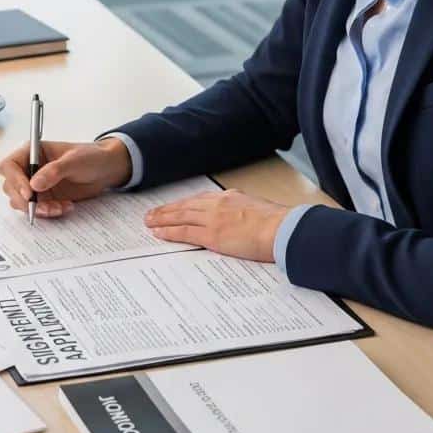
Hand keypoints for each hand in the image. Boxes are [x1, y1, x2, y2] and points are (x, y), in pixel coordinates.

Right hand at [0, 138, 132, 216]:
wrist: (105, 170)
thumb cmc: (90, 157)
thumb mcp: (75, 160)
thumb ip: (55, 171)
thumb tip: (34, 184)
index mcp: (32, 152)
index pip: (10, 166)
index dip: (15, 180)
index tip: (30, 193)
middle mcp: (29, 168)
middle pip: (11, 187)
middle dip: (26, 201)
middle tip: (45, 207)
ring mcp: (35, 185)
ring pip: (21, 202)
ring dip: (38, 209)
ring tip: (59, 207)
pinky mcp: (44, 198)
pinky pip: (37, 210)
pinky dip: (49, 212)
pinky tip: (65, 207)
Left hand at [143, 187, 289, 262]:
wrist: (282, 229)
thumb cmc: (277, 223)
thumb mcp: (258, 209)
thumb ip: (244, 211)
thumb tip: (241, 219)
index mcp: (230, 197)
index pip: (200, 200)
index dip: (184, 204)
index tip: (174, 207)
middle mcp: (218, 204)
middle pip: (185, 206)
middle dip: (167, 210)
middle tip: (152, 213)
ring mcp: (213, 219)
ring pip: (180, 216)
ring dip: (162, 219)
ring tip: (149, 222)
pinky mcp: (211, 235)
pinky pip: (184, 232)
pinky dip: (169, 232)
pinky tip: (159, 233)